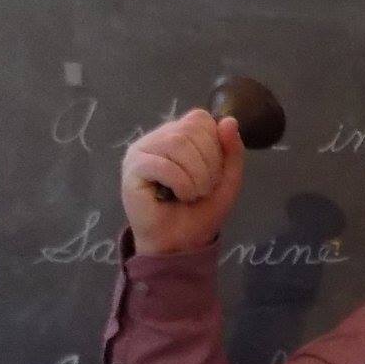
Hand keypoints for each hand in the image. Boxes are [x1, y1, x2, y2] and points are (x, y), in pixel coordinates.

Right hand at [120, 109, 244, 255]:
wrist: (180, 245)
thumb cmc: (199, 213)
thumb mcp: (227, 181)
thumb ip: (232, 152)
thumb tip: (228, 120)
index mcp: (179, 135)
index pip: (200, 119)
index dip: (214, 146)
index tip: (213, 173)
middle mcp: (158, 138)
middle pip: (191, 130)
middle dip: (208, 165)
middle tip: (202, 189)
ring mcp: (142, 151)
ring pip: (178, 144)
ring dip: (196, 176)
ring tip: (192, 195)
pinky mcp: (132, 169)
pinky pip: (162, 164)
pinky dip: (181, 183)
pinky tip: (179, 197)